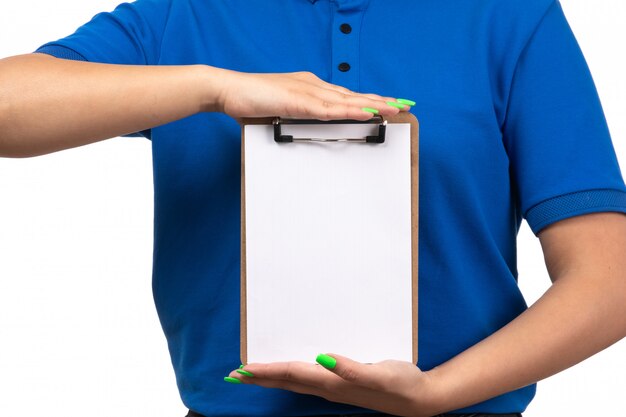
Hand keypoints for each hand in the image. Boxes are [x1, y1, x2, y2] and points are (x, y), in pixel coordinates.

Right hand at [213, 69, 409, 120]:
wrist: (228, 89)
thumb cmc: (250, 101)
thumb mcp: (279, 110)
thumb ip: (295, 117)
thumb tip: (304, 128)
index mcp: (309, 88)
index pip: (344, 95)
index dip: (366, 100)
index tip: (385, 105)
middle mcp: (313, 86)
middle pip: (353, 95)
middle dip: (380, 101)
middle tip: (403, 104)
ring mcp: (307, 91)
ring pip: (348, 100)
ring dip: (373, 104)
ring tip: (395, 108)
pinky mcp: (299, 101)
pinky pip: (331, 108)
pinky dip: (351, 110)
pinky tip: (367, 113)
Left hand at [227, 353, 443, 416]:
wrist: (418, 399)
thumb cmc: (401, 383)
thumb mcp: (381, 374)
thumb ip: (352, 369)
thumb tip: (323, 359)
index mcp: (333, 383)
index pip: (292, 374)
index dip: (266, 371)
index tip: (242, 369)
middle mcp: (328, 387)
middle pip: (286, 381)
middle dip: (259, 378)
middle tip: (234, 374)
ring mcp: (334, 388)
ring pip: (294, 382)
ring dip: (271, 378)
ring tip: (253, 374)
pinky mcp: (341, 385)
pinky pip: (307, 379)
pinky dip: (290, 374)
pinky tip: (290, 369)